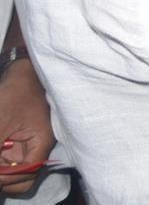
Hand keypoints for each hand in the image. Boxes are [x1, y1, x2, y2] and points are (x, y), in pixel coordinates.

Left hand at [0, 60, 55, 193]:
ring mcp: (26, 145)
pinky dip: (2, 162)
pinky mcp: (16, 141)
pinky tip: (0, 144)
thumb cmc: (16, 93)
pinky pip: (8, 160)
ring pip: (12, 171)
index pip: (28, 174)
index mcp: (41, 143)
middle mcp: (36, 148)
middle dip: (4, 176)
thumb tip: (0, 175)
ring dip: (3, 168)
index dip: (8, 177)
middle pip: (22, 178)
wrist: (21, 73)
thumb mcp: (1, 122)